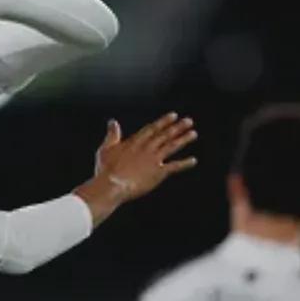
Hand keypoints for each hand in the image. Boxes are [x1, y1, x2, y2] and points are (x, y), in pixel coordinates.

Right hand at [75, 113, 198, 225]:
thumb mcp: (106, 148)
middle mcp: (147, 148)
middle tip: (189, 121)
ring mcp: (154, 160)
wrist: (112, 185)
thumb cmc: (106, 168)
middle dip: (177, 127)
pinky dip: (184, 164)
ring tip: (193, 134)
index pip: (152, 128)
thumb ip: (112, 135)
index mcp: (135, 142)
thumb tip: (112, 122)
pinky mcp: (158, 173)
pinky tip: (193, 160)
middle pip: (165, 135)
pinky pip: (174, 167)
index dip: (164, 121)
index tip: (173, 115)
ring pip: (172, 147)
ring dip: (183, 140)